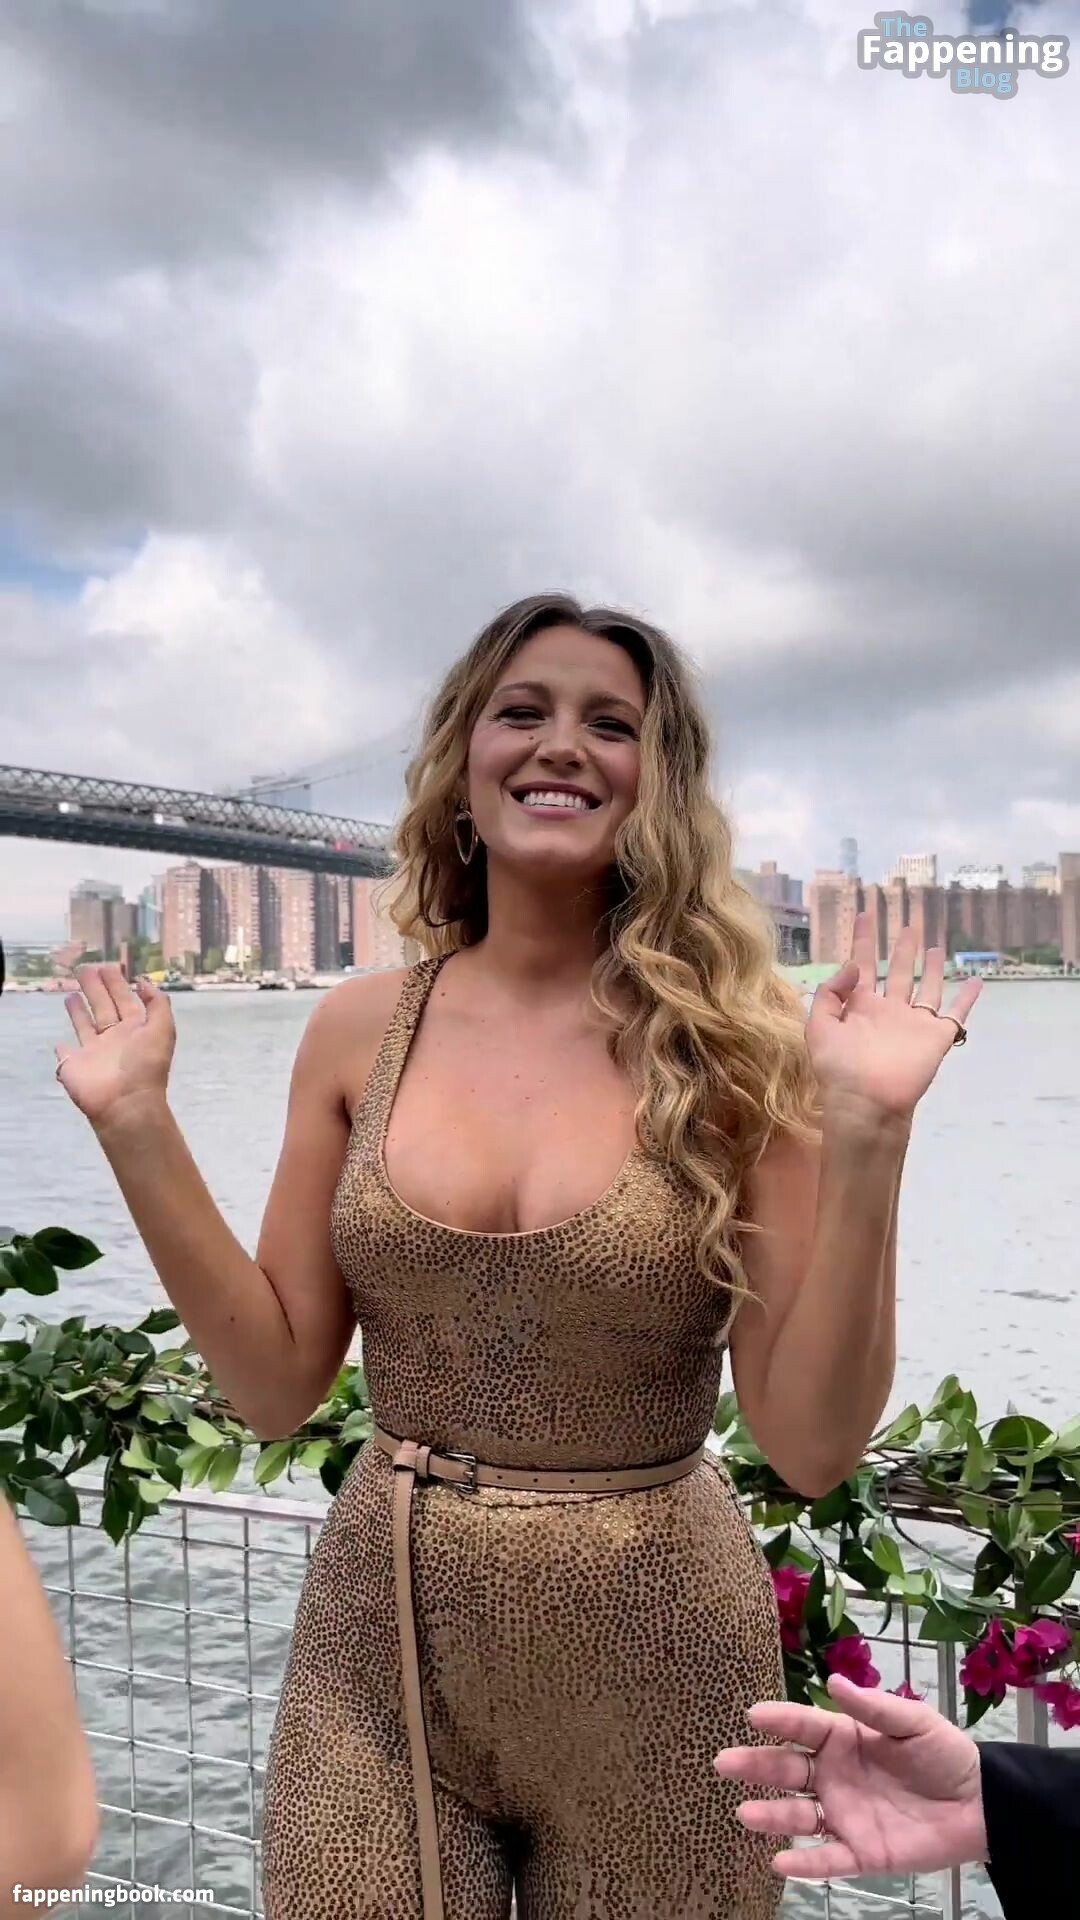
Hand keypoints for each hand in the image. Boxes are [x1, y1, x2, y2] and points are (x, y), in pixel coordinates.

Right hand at [54, 964, 175, 1129]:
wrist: (125, 1102)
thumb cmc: (145, 1064)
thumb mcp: (163, 1029)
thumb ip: (157, 1004)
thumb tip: (143, 982)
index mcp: (136, 1028)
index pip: (125, 999)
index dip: (117, 983)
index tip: (107, 966)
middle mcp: (114, 1037)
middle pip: (103, 1006)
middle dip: (95, 988)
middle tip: (84, 968)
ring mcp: (93, 1052)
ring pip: (84, 1025)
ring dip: (78, 1010)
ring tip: (70, 992)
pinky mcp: (74, 1065)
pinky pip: (67, 1054)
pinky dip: (62, 1048)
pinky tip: (59, 1042)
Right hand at [713, 1675, 986, 1879]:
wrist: (980, 1806)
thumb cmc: (944, 1755)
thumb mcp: (914, 1722)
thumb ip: (873, 1707)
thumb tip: (832, 1681)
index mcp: (844, 1739)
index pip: (803, 1727)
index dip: (779, 1720)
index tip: (752, 1715)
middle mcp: (834, 1777)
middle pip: (788, 1770)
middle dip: (755, 1765)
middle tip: (723, 1762)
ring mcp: (844, 1816)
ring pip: (798, 1816)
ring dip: (771, 1815)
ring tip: (744, 1812)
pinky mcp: (861, 1854)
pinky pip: (828, 1860)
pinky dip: (804, 1863)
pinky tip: (780, 1861)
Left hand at [806, 918, 982, 1122]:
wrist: (867, 1102)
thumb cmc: (839, 1067)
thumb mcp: (818, 1026)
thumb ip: (830, 993)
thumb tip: (853, 965)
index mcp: (859, 1007)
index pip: (863, 965)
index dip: (864, 940)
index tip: (865, 914)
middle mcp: (888, 1010)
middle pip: (898, 972)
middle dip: (902, 950)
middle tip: (908, 926)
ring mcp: (914, 1023)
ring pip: (926, 988)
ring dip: (931, 968)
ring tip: (935, 947)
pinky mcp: (937, 1036)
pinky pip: (956, 1013)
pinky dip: (968, 998)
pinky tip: (976, 981)